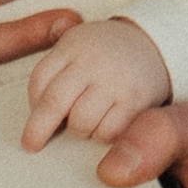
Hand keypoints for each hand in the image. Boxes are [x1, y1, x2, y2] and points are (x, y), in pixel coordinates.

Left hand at [23, 17, 170, 149]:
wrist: (156, 43)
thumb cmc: (109, 53)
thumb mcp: (80, 45)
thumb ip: (57, 67)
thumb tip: (34, 107)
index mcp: (73, 45)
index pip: (40, 80)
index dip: (33, 104)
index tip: (31, 121)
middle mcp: (92, 61)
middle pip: (54, 102)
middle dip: (38, 130)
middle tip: (32, 144)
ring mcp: (114, 80)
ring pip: (80, 123)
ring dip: (79, 130)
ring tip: (86, 123)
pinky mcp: (135, 100)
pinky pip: (107, 132)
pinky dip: (102, 135)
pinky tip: (106, 125)